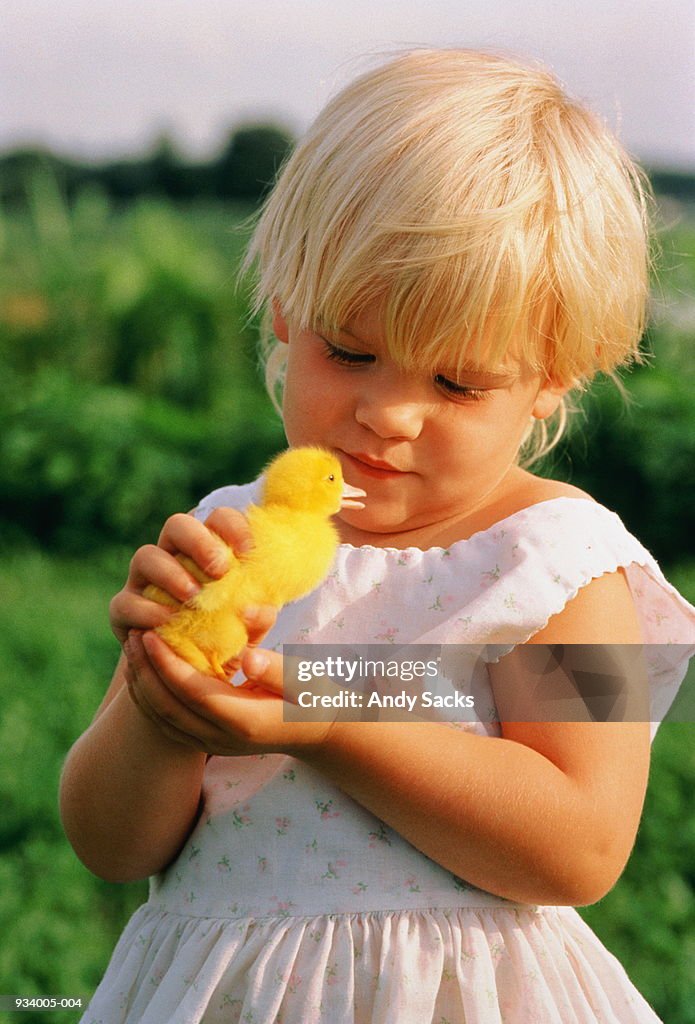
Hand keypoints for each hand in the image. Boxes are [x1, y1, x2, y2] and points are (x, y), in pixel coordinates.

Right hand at [109, 507, 252, 646]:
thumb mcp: (249, 632)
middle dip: (198, 541)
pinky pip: (126, 602)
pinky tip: (169, 622)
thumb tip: (258, 609)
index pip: (218, 520)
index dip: (233, 527)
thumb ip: (258, 618)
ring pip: (146, 556)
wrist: (191, 674)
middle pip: (177, 525)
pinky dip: (147, 611)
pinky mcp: (124, 610)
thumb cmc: (226, 641)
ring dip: (171, 574)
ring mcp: (144, 582)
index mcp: (208, 552)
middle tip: (219, 570)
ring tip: (193, 596)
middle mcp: (173, 558)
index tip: (249, 550)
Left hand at [123, 607, 334, 756]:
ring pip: (162, 720)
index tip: (150, 634)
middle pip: (168, 708)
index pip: (193, 692)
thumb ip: (275, 668)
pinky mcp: (207, 743)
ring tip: (132, 648)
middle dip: (145, 671)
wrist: (319, 731)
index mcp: (245, 722)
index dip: (167, 664)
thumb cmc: (314, 696)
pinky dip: (149, 698)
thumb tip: (248, 655)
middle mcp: (223, 739)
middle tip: (132, 635)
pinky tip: (143, 672)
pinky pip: (167, 723)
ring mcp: (213, 745)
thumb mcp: (304, 679)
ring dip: (142, 685)